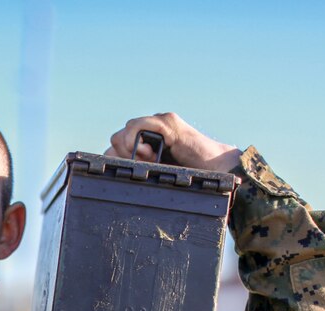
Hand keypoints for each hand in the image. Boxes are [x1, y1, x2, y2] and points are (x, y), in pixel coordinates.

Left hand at [106, 112, 240, 172]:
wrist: (215, 169)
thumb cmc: (189, 174)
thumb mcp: (155, 172)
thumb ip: (138, 166)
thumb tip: (110, 166)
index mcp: (147, 139)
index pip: (117, 144)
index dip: (118, 159)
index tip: (133, 170)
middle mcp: (151, 127)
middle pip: (117, 138)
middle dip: (123, 156)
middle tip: (143, 165)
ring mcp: (159, 122)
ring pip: (126, 129)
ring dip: (131, 149)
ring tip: (150, 159)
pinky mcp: (168, 122)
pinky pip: (138, 125)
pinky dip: (137, 140)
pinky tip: (149, 153)